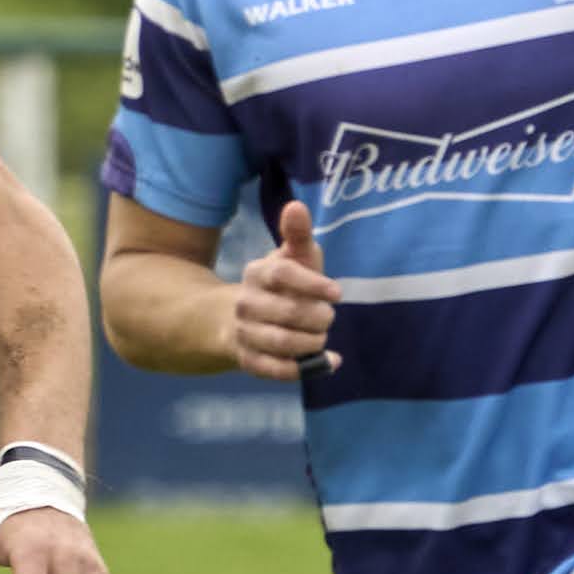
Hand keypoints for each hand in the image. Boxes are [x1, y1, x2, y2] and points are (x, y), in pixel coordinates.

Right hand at [228, 197, 338, 380]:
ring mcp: (244, 332)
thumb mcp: (291, 258)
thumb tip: (296, 205)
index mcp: (257, 273)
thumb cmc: (280, 284)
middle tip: (327, 317)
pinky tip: (329, 362)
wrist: (236, 318)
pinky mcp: (247, 359)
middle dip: (319, 318)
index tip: (337, 293)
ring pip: (282, 342)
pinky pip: (275, 369)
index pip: (282, 274)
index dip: (312, 284)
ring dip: (312, 342)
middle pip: (287, 312)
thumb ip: (298, 234)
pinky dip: (304, 369)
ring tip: (321, 337)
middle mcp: (245, 303)